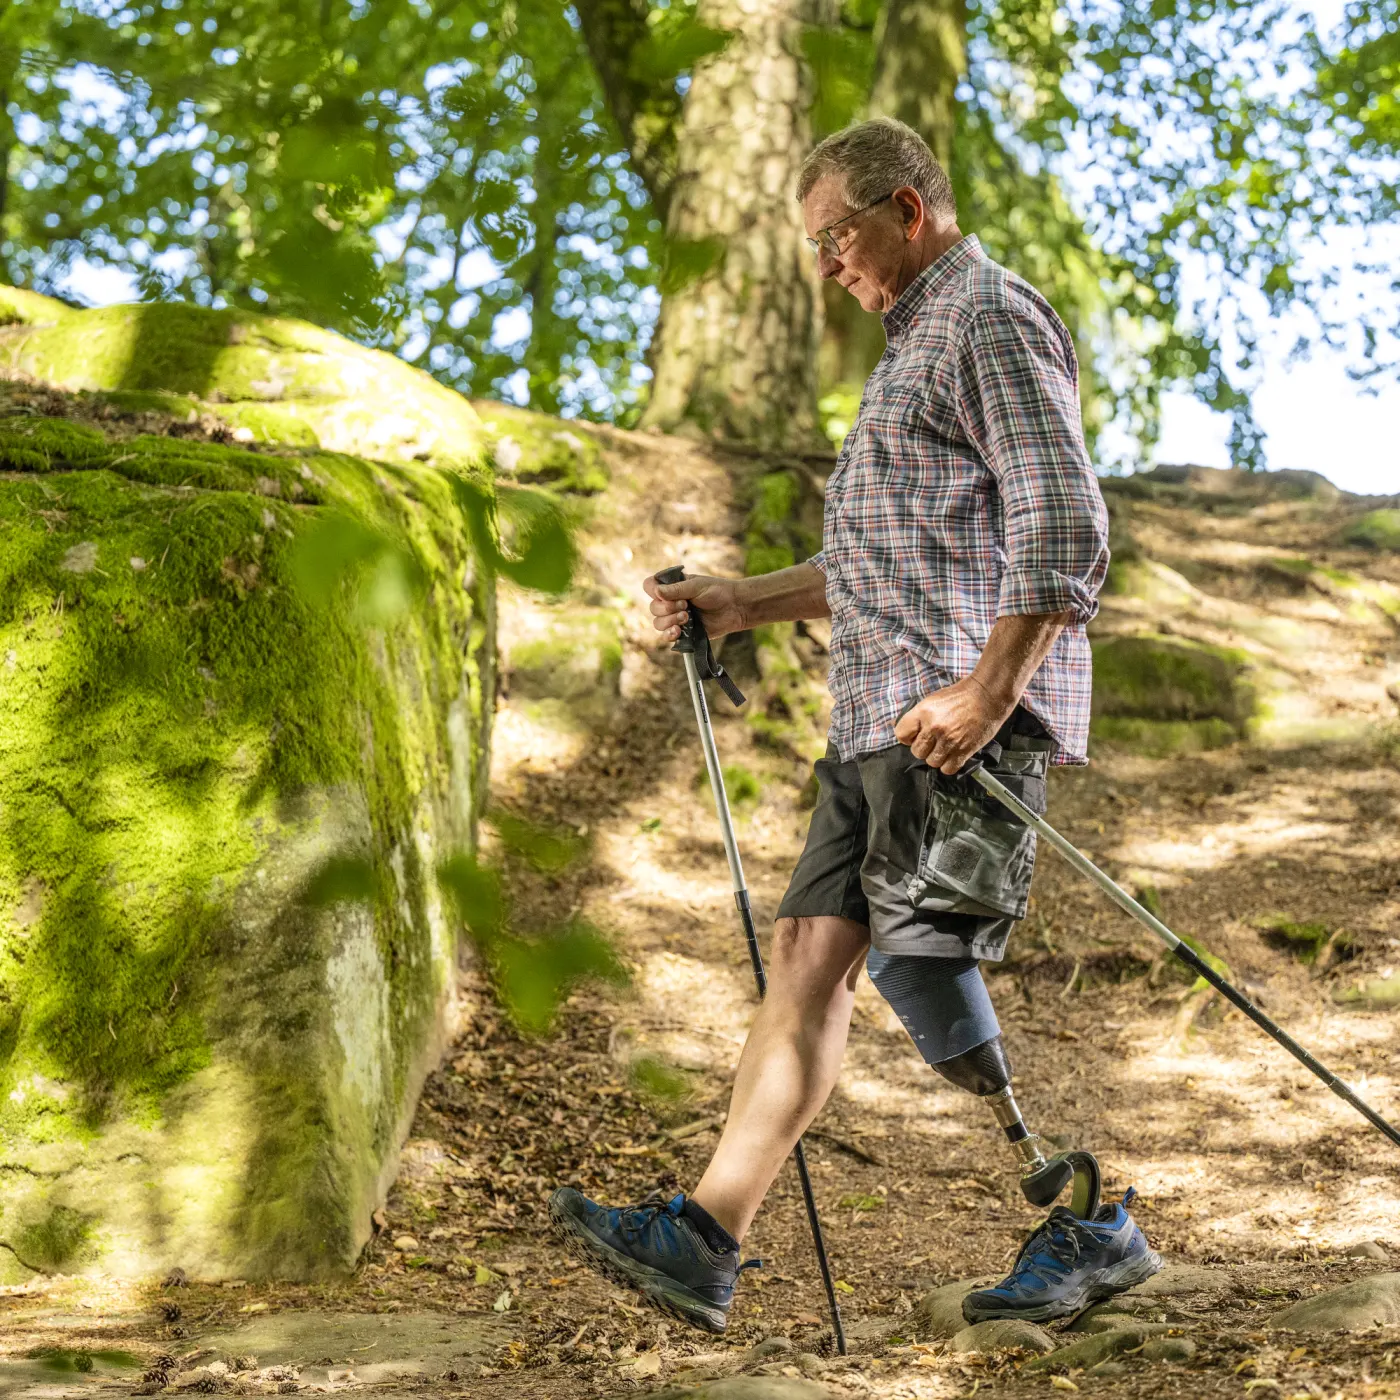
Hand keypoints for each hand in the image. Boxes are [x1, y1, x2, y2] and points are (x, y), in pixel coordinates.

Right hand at [643, 572, 746, 642]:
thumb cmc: (717, 591)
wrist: (735, 608)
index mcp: (672, 587)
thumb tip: (656, 592)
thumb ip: (676, 590)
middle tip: (686, 605)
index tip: (664, 593)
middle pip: (653, 608)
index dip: (652, 591)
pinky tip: (678, 631)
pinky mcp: (683, 632)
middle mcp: (671, 602)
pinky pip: (667, 636)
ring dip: (669, 621)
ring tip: (686, 617)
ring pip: (658, 623)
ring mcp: (676, 618)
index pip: (649, 586)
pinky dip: (670, 634)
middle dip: (667, 608)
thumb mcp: (696, 586)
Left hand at [893, 676, 1011, 774]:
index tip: (915, 737)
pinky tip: (953, 754)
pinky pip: (948, 768)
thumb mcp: (933, 699)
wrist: (987, 695)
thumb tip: (902, 729)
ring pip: (932, 762)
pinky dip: (949, 765)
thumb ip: (918, 716)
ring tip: (945, 747)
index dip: (908, 738)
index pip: (901, 734)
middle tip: (934, 741)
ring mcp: (949, 740)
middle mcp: (934, 727)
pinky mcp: (964, 750)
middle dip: (924, 748)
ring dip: (937, 757)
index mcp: (924, 712)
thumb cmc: (962, 695)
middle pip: (917, 752)